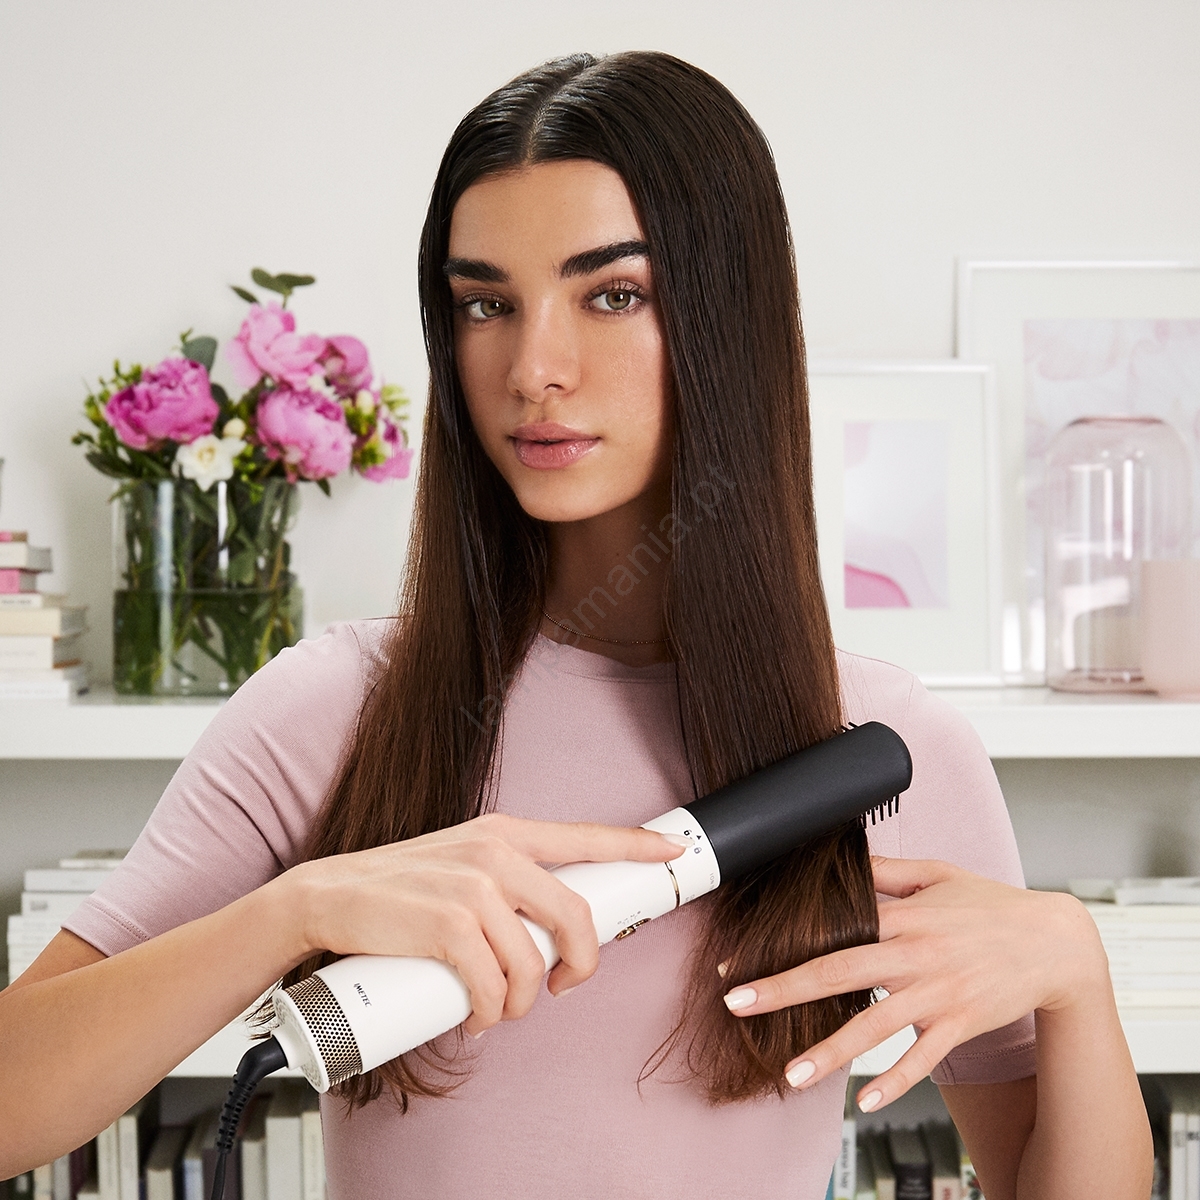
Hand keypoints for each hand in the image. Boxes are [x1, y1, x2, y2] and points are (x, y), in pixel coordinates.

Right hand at [285, 812, 684, 1035]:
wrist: (327, 895)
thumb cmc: (399, 889)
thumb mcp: (460, 865)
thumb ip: (505, 883)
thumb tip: (547, 933)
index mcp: (505, 832)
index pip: (585, 835)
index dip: (636, 844)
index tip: (671, 849)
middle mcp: (496, 851)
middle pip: (576, 915)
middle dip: (581, 964)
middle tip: (562, 987)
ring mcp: (473, 886)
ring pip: (534, 962)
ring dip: (523, 1002)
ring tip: (499, 1008)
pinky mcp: (448, 924)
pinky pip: (495, 987)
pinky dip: (491, 1015)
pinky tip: (477, 1018)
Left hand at [721, 856, 1108, 1111]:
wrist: (1056, 942)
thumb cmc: (992, 905)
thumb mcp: (938, 874)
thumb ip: (887, 872)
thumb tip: (844, 860)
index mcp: (904, 915)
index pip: (832, 927)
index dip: (784, 942)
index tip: (739, 961)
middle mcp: (916, 954)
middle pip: (840, 972)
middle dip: (785, 990)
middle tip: (739, 1006)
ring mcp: (939, 992)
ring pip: (875, 1025)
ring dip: (831, 1051)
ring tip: (792, 1073)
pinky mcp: (961, 1023)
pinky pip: (923, 1059)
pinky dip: (894, 1081)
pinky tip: (864, 1100)